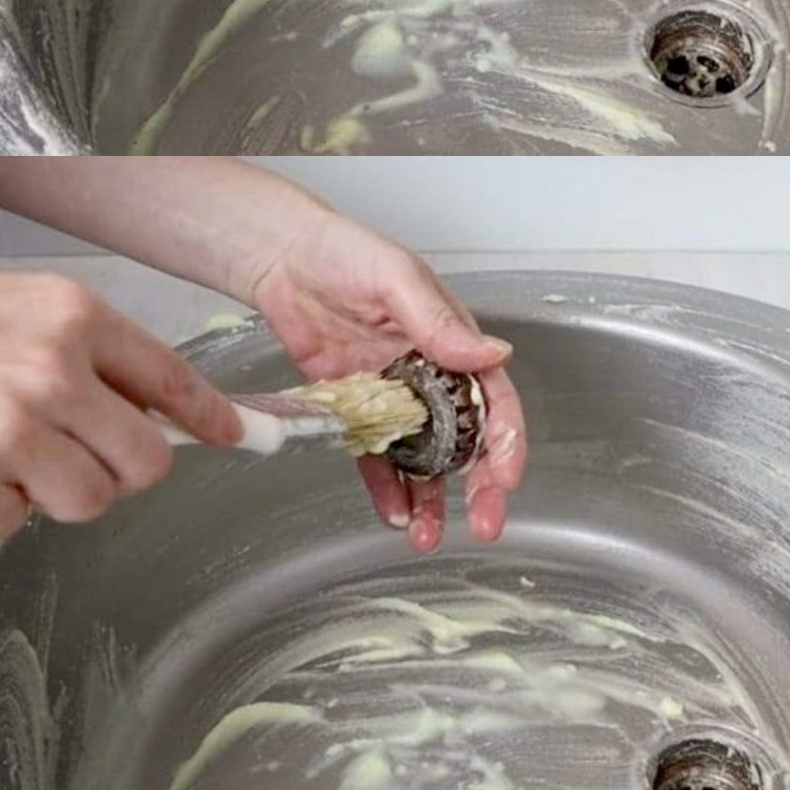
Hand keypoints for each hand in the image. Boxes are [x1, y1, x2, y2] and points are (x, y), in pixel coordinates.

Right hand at [0, 261, 240, 535]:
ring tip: (11, 452)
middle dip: (127, 468)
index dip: (210, 415)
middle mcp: (50, 374)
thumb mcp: (22, 307)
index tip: (234, 434)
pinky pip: (14, 524)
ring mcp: (5, 433)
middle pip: (145, 460)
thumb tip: (152, 406)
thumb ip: (89, 352)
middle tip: (92, 457)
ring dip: (58, 490)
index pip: (170, 378)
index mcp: (73, 318)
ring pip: (89, 500)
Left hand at [250, 208, 526, 552]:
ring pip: (424, 457)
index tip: (506, 476)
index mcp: (452, 341)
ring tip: (430, 537)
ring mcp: (393, 395)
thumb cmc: (346, 252)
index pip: (492, 397)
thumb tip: (494, 353)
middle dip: (480, 483)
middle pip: (467, 437)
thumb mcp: (397, 280)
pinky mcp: (355, 408)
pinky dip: (386, 487)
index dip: (506, 439)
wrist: (282, 257)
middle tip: (486, 522)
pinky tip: (392, 514)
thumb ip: (440, 323)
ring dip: (432, 498)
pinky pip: (375, 456)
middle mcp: (430, 374)